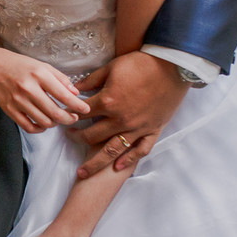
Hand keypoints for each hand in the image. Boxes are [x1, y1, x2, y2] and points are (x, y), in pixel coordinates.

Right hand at [0, 47, 88, 132]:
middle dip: (69, 118)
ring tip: (58, 118)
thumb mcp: (41, 65)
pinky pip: (28, 126)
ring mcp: (17, 101)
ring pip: (43, 121)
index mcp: (38, 74)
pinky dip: (40, 128)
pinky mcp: (9, 110)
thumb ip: (59, 78)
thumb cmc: (18, 64)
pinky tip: (44, 123)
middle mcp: (28, 88)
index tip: (85, 109)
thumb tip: (75, 93)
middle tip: (74, 117)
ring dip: (55, 123)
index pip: (63, 95)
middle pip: (55, 112)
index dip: (78, 105)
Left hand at [67, 52, 187, 177]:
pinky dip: (129, 160)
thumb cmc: (141, 63)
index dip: (70, 115)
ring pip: (112, 151)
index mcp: (108, 102)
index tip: (63, 116)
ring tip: (82, 173)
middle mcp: (120, 119)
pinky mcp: (152, 130)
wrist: (172, 66)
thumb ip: (91, 80)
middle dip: (77, 137)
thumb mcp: (111, 67)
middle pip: (91, 135)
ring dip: (95, 163)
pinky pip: (140, 150)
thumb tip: (74, 88)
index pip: (81, 113)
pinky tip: (117, 167)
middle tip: (69, 136)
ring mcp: (137, 128)